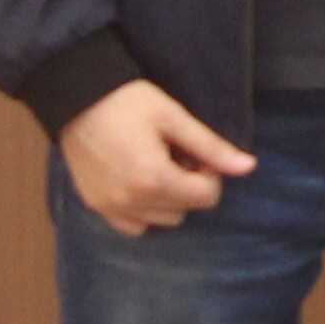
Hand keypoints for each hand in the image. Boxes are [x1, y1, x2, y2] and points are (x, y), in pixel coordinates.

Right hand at [60, 79, 255, 236]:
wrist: (75, 98)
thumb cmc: (128, 102)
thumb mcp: (174, 117)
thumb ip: (211, 147)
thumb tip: (249, 167)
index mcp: (155, 179)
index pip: (207, 197)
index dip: (209, 173)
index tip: (196, 152)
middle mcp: (132, 202)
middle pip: (185, 210)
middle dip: (189, 186)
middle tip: (175, 155)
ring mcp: (111, 208)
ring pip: (160, 220)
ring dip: (167, 199)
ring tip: (154, 165)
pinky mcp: (96, 207)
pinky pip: (132, 225)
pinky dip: (142, 210)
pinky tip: (137, 182)